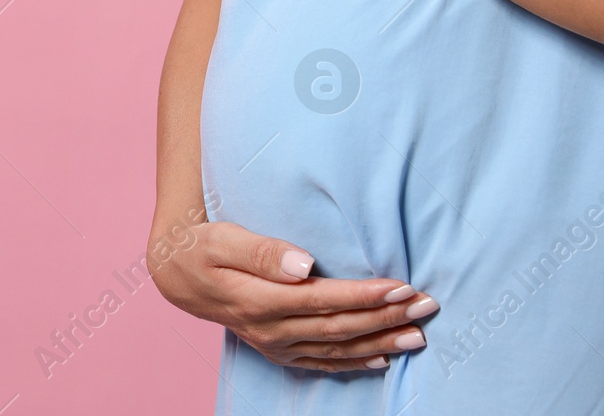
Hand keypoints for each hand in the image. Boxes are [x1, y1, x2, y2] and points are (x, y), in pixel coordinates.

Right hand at [149, 220, 438, 372]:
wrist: (177, 275)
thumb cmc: (203, 247)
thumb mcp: (223, 239)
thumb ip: (263, 251)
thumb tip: (303, 264)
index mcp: (260, 300)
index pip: (324, 300)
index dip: (365, 296)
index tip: (401, 285)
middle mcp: (272, 329)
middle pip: (339, 326)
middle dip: (386, 317)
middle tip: (426, 305)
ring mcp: (276, 344)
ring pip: (337, 348)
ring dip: (380, 342)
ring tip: (418, 336)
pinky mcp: (278, 350)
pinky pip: (322, 362)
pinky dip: (354, 363)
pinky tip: (382, 359)